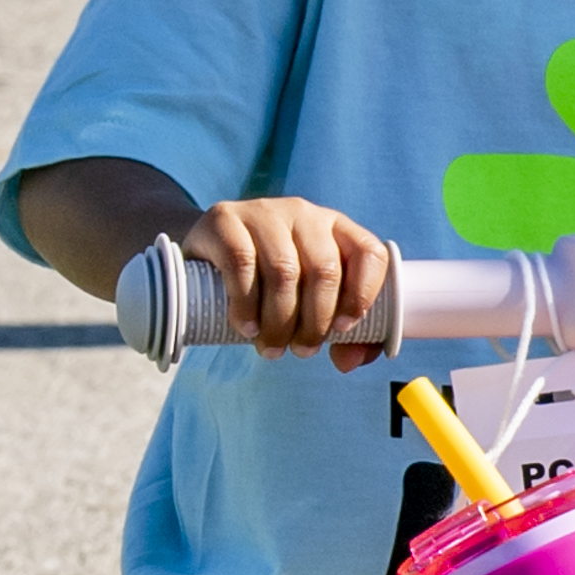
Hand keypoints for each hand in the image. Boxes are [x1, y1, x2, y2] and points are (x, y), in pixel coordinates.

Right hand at [184, 194, 396, 365]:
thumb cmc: (267, 284)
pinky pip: (242, 263)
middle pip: (324, 270)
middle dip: (315, 322)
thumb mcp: (304, 302)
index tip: (343, 329)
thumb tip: (348, 362)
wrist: (204, 254)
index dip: (363, 294)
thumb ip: (337, 334)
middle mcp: (304, 213)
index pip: (370, 252)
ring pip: (284, 270)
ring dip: (280, 321)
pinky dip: (246, 304)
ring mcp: (264, 212)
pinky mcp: (225, 219)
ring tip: (271, 348)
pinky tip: (247, 327)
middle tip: (301, 351)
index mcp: (336, 228)